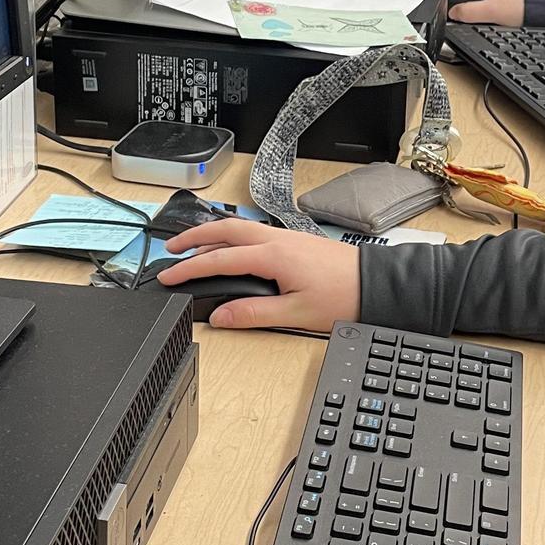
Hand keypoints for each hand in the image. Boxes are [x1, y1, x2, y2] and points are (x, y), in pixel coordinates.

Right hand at [156, 218, 360, 330]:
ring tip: (193, 244)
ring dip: (213, 233)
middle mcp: (277, 240)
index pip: (219, 259)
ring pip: (239, 227)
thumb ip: (254, 314)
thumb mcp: (296, 313)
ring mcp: (287, 237)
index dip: (189, 268)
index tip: (168, 276)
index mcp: (273, 255)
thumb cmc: (344, 296)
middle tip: (171, 249)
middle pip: (224, 230)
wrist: (375, 284)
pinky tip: (232, 246)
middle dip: (194, 237)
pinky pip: (254, 231)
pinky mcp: (296, 240)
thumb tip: (221, 317)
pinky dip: (233, 235)